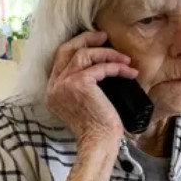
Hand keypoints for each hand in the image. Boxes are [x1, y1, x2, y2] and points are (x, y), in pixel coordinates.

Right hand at [45, 32, 136, 147]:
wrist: (98, 142)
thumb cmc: (97, 128)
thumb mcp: (83, 103)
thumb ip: (80, 85)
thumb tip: (99, 65)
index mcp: (52, 91)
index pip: (60, 59)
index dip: (77, 47)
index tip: (95, 43)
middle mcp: (54, 87)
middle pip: (66, 50)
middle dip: (86, 39)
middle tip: (105, 37)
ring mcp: (64, 84)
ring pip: (84, 55)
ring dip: (108, 54)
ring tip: (125, 60)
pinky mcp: (79, 84)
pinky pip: (100, 67)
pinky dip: (116, 67)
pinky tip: (128, 72)